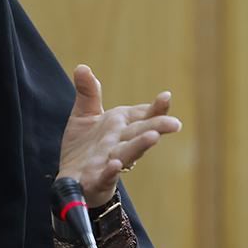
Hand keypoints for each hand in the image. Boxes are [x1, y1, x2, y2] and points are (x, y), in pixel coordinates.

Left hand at [56, 64, 180, 205]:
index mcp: (120, 126)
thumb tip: (82, 67)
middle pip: (140, 133)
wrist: (72, 180)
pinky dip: (110, 172)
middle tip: (175, 123)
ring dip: (140, 146)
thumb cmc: (85, 148)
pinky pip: (105, 176)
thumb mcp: (84, 116)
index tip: (166, 96)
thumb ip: (88, 93)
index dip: (156, 108)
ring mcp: (109, 162)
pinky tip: (115, 165)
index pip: (142, 115)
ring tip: (153, 137)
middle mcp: (119, 144)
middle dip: (157, 126)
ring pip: (128, 153)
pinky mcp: (96, 180)